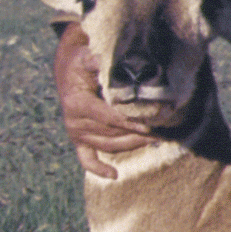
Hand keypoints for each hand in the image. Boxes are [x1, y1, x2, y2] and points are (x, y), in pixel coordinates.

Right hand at [52, 24, 151, 179]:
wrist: (67, 71)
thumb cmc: (81, 62)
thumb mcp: (86, 57)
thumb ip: (97, 61)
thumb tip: (109, 61)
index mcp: (77, 103)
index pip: (107, 117)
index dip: (129, 122)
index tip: (150, 125)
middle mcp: (74, 122)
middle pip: (111, 133)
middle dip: (138, 133)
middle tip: (163, 131)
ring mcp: (76, 133)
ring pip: (108, 145)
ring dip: (132, 145)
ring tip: (156, 141)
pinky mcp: (78, 140)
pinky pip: (87, 159)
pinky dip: (98, 168)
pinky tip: (114, 174)